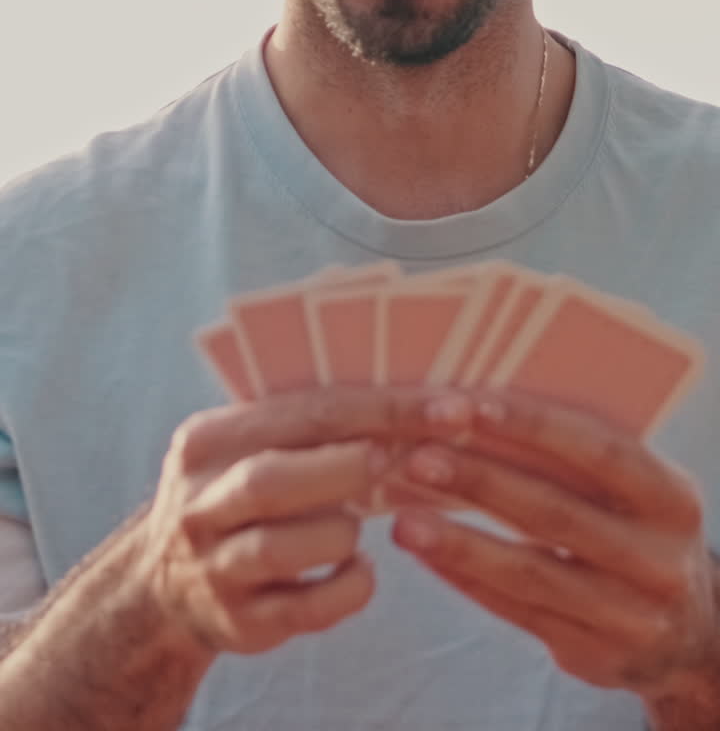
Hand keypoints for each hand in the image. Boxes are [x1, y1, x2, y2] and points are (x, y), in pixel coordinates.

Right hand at [136, 386, 471, 658]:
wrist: (164, 584)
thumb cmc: (238, 495)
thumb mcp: (247, 446)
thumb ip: (308, 424)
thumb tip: (420, 400)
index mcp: (208, 440)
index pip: (304, 413)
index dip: (383, 409)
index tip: (449, 409)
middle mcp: (200, 503)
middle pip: (273, 480)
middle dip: (351, 469)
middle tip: (402, 462)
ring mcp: (215, 566)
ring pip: (287, 548)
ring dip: (343, 533)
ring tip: (355, 524)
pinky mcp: (239, 623)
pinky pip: (309, 608)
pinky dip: (349, 587)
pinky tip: (358, 570)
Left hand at [391, 390, 719, 705]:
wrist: (689, 631)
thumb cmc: (636, 528)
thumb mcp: (635, 489)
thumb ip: (577, 452)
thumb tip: (477, 403)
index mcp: (672, 497)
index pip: (599, 450)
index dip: (530, 425)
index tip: (466, 403)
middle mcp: (659, 559)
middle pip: (555, 512)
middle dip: (479, 480)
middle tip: (416, 455)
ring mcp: (631, 615)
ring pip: (530, 572)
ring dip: (458, 541)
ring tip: (403, 519)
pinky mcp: (595, 656)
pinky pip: (518, 612)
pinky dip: (466, 579)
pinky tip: (427, 553)